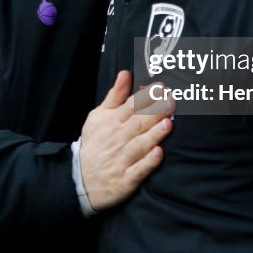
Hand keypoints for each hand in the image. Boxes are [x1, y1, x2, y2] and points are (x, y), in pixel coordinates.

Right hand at [79, 71, 173, 211]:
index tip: (160, 87)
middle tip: (171, 101)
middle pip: (138, 124)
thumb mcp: (98, 116)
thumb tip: (126, 73)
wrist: (80, 178)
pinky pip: (138, 170)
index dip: (146, 97)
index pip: (131, 107)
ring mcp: (122, 160)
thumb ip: (115, 96)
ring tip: (168, 123)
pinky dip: (148, 162)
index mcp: (111, 122)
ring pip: (140, 145)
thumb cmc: (95, 143)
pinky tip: (159, 153)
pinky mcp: (126, 179)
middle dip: (155, 112)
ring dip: (154, 134)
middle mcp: (117, 139)